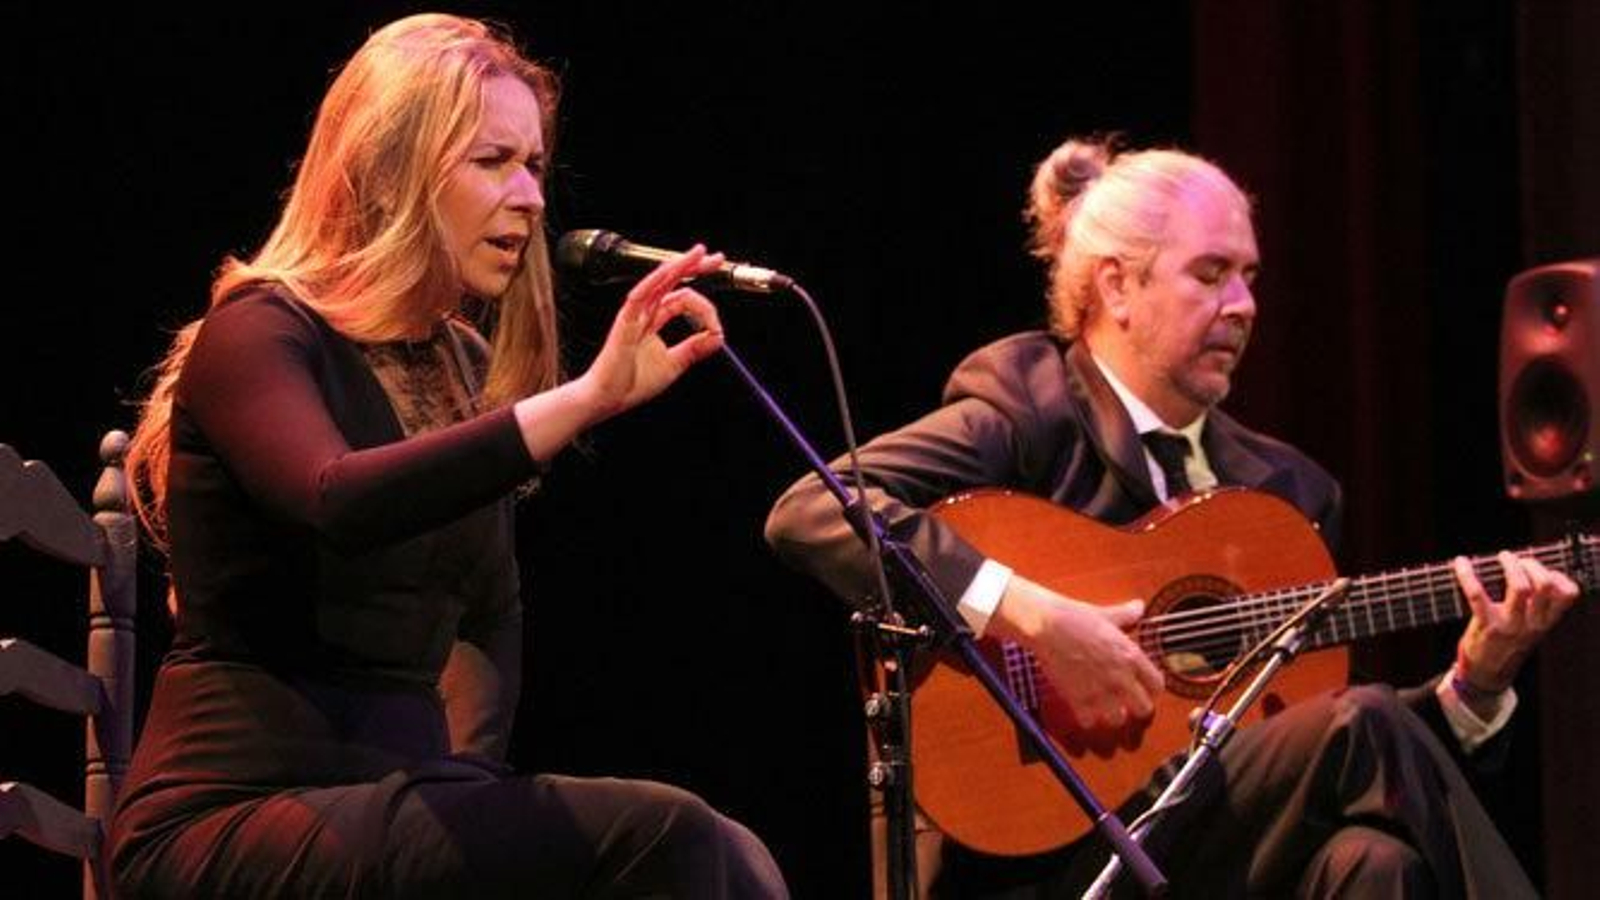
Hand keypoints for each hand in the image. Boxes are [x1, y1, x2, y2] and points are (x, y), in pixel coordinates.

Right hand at [576, 244, 726, 418]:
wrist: (608, 398)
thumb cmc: (631, 383)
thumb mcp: (674, 364)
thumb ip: (695, 348)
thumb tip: (718, 337)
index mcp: (654, 319)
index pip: (682, 298)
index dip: (705, 307)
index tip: (717, 328)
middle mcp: (645, 312)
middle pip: (671, 281)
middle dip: (694, 266)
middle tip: (715, 258)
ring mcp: (634, 314)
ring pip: (658, 281)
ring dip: (679, 265)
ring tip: (699, 254)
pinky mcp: (624, 321)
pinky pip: (639, 295)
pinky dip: (653, 281)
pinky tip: (668, 270)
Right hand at [987, 574, 1162, 731]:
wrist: (1046, 626)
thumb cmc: (1074, 617)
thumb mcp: (1106, 614)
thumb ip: (1126, 614)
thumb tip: (1138, 607)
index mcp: (1131, 656)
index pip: (1157, 685)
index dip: (1150, 688)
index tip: (1142, 686)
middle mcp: (1120, 677)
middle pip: (1143, 709)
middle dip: (1135, 706)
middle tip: (1126, 700)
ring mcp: (1100, 691)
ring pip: (1118, 719)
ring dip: (1111, 714)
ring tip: (1103, 705)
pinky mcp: (1078, 699)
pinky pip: (1090, 722)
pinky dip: (1086, 717)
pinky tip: (1083, 706)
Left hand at [1453, 551, 1579, 693]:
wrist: (1486, 670)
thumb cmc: (1507, 640)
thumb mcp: (1531, 625)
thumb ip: (1538, 604)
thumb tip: (1538, 570)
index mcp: (1546, 621)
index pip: (1568, 594)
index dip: (1557, 575)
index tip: (1541, 569)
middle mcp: (1533, 623)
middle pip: (1544, 584)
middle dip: (1532, 564)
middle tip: (1517, 560)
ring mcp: (1510, 624)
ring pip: (1520, 587)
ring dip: (1511, 565)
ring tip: (1504, 557)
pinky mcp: (1487, 624)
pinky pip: (1477, 594)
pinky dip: (1467, 575)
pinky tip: (1461, 562)